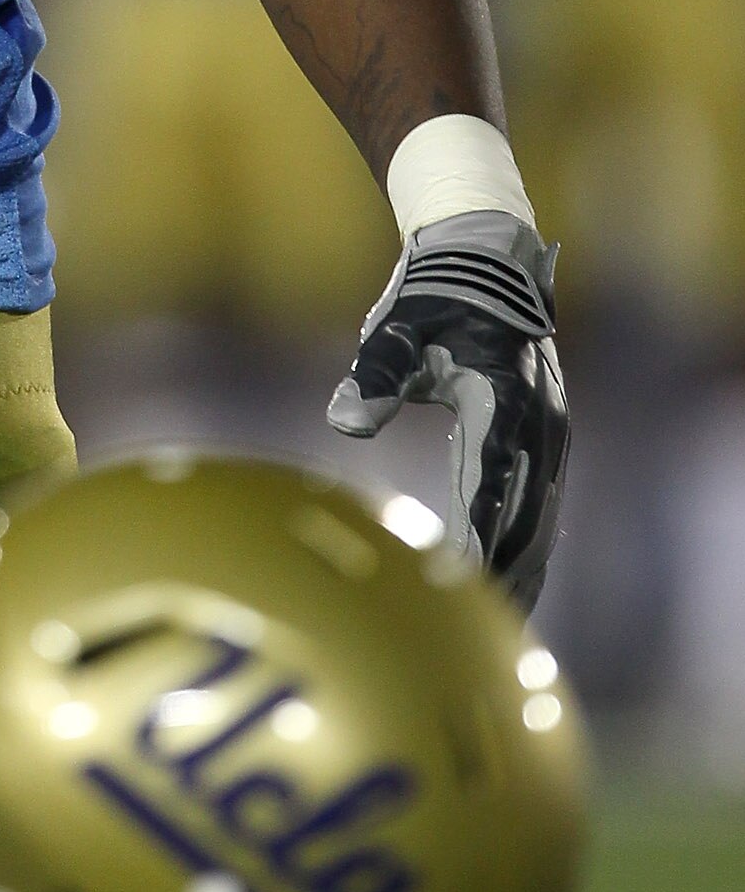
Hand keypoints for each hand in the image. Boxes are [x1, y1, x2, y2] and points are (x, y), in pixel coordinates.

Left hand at [327, 211, 566, 609]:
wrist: (485, 260)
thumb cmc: (431, 298)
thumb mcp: (395, 329)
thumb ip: (374, 376)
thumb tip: (341, 420)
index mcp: (502, 395)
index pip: (488, 477)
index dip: (476, 530)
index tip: (459, 581)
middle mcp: (540, 421)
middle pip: (526, 514)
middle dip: (504, 573)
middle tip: (479, 632)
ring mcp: (552, 433)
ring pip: (542, 519)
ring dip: (524, 570)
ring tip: (502, 627)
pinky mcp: (550, 439)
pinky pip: (544, 506)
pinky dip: (531, 546)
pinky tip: (514, 584)